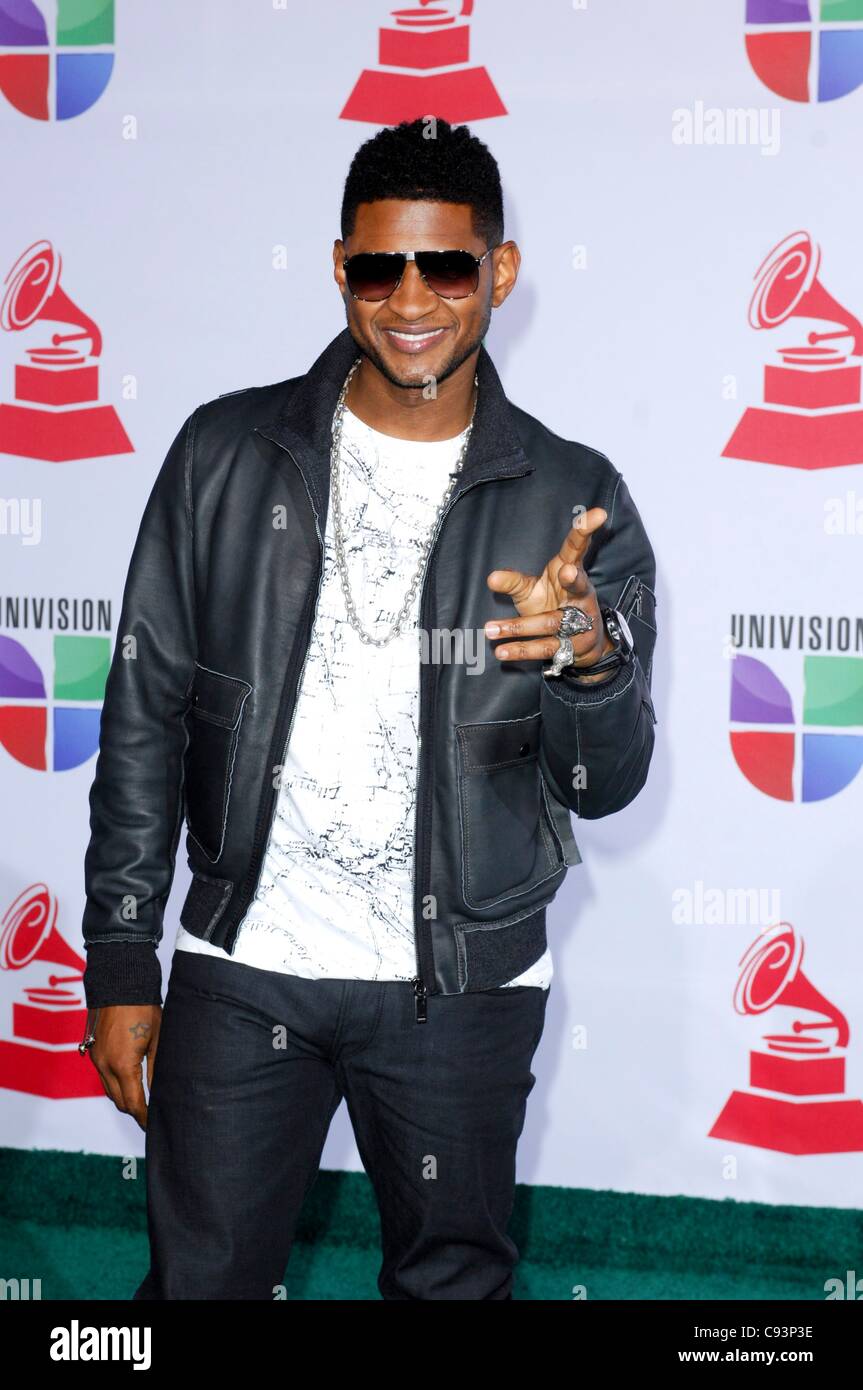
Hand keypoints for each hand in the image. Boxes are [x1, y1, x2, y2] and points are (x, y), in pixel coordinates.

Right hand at [87, 1005, 161, 1130]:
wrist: (119, 983)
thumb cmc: (143, 1008)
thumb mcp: (158, 1039)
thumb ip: (158, 1068)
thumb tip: (162, 1092)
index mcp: (122, 1065)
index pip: (134, 1103)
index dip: (145, 1117)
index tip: (155, 1125)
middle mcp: (105, 1065)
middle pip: (119, 1101)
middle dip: (135, 1111)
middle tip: (152, 1116)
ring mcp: (96, 1058)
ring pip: (109, 1090)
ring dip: (125, 1099)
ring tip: (143, 1102)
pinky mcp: (93, 1050)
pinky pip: (103, 1077)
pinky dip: (115, 1085)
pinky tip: (129, 1082)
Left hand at [485, 506, 614, 680]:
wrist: (582, 643)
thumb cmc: (554, 605)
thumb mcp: (533, 589)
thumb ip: (514, 581)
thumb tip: (492, 577)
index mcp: (570, 573)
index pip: (577, 548)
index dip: (586, 530)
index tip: (597, 514)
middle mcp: (579, 596)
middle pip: (578, 585)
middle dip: (574, 579)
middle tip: (567, 571)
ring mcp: (579, 622)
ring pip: (550, 623)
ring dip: (519, 626)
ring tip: (490, 629)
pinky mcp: (571, 647)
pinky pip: (544, 648)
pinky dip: (521, 649)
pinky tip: (501, 651)